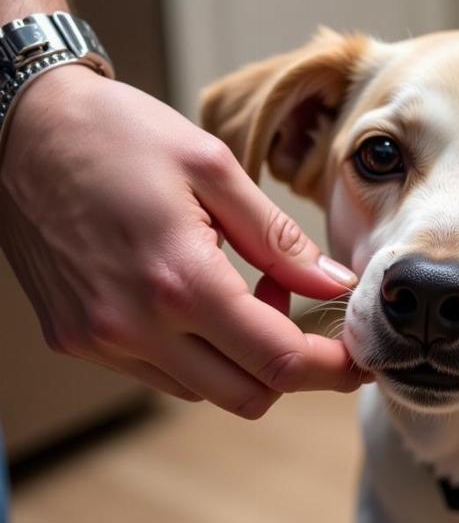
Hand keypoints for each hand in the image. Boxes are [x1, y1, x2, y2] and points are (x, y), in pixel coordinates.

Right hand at [0, 65, 368, 417]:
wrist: (20, 128)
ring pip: (204, 391)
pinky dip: (197, 354)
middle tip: (293, 305)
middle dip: (291, 366)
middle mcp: (134, 327)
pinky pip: (160, 375)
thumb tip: (333, 285)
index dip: (331, 370)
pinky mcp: (77, 340)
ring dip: (242, 358)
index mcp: (178, 280)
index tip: (360, 362)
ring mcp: (100, 341)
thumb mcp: (213, 168)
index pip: (277, 360)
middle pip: (248, 395)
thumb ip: (279, 239)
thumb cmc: (118, 134)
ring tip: (240, 288)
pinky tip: (194, 299)